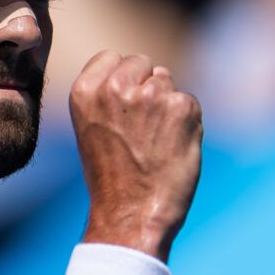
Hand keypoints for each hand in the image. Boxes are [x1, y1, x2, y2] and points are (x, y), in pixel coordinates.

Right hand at [71, 50, 202, 260]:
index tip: (122, 109)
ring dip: (166, 106)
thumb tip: (138, 75)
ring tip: (154, 144)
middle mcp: (115, 87)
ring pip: (167, 82)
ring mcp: (151, 95)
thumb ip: (107, 97)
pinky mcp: (181, 107)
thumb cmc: (112, 179)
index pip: (112, 58)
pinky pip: (189, 102)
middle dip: (146, 87)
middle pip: (143, 63)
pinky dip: (187, 123)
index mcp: (85, 90)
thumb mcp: (92, 130)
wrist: (133, 216)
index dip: (123, 81)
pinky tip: (172, 149)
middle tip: (140, 131)